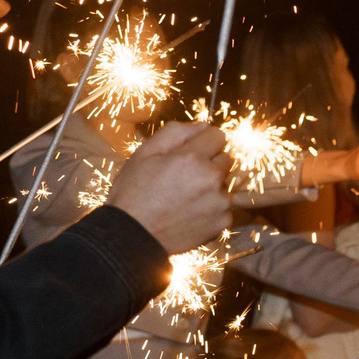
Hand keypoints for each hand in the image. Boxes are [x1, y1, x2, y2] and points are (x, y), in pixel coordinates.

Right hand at [105, 121, 231, 251]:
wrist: (133, 234)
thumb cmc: (134, 191)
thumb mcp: (145, 153)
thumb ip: (175, 132)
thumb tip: (203, 124)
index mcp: (192, 158)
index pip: (218, 135)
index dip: (204, 141)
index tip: (192, 151)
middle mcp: (212, 179)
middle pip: (225, 159)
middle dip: (209, 162)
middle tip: (184, 175)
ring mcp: (220, 202)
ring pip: (225, 183)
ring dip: (211, 186)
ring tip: (184, 196)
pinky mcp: (223, 221)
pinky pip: (224, 206)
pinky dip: (212, 207)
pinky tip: (190, 212)